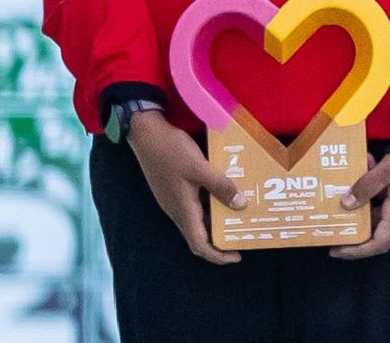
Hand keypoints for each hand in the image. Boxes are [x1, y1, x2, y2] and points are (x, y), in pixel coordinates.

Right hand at [127, 111, 245, 264]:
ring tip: (239, 215)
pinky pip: (195, 204)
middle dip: (220, 240)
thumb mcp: (200, 167)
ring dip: (216, 221)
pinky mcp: (174, 187)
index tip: (237, 256)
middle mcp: (176, 209)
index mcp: (182, 210)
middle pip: (199, 235)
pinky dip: (211, 205)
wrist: (145, 133)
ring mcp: (174, 198)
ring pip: (197, 219)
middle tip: (243, 235)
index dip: (217, 255)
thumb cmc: (171, 151)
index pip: (199, 244)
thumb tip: (241, 205)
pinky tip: (224, 193)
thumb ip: (220, 187)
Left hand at [331, 154, 389, 259]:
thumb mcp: (387, 169)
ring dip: (357, 221)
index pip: (380, 242)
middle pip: (375, 238)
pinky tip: (355, 190)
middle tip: (334, 236)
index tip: (338, 250)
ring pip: (375, 224)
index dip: (358, 250)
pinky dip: (365, 204)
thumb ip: (367, 184)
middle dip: (354, 240)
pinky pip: (378, 211)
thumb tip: (346, 203)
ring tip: (338, 215)